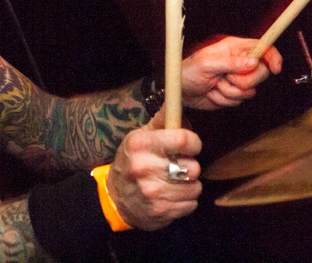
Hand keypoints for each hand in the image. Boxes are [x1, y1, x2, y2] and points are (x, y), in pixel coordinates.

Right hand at [106, 107, 201, 230]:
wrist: (116, 198)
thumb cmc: (133, 161)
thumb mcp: (141, 136)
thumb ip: (162, 120)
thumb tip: (176, 100)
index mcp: (140, 144)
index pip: (183, 139)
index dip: (193, 142)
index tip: (190, 146)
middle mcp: (144, 167)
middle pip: (192, 166)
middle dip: (191, 167)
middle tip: (180, 166)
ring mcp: (152, 191)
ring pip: (195, 187)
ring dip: (190, 185)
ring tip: (176, 182)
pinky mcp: (159, 211)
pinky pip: (191, 204)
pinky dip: (186, 201)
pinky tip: (173, 196)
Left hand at [180, 35, 281, 109]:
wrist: (180, 92)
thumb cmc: (188, 71)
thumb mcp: (206, 63)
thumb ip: (230, 62)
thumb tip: (253, 61)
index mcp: (234, 48)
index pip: (262, 47)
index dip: (273, 56)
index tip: (275, 68)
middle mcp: (239, 62)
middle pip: (261, 72)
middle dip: (244, 80)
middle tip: (226, 78)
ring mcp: (238, 79)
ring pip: (250, 90)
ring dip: (230, 91)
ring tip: (214, 85)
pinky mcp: (234, 94)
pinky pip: (239, 101)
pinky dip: (224, 100)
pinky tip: (213, 93)